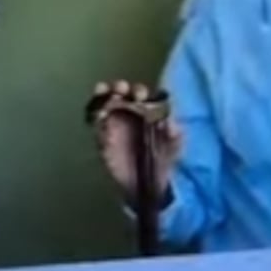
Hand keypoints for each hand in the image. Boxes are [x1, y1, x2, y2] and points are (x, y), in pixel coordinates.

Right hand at [91, 80, 182, 198]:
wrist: (149, 183)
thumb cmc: (165, 158)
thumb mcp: (175, 144)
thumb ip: (174, 130)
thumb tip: (169, 119)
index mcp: (147, 110)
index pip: (141, 94)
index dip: (139, 90)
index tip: (140, 94)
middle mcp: (130, 113)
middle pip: (121, 93)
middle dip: (120, 87)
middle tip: (121, 89)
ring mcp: (115, 123)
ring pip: (105, 103)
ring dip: (103, 94)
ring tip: (104, 91)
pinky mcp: (103, 138)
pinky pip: (95, 123)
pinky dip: (94, 115)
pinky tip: (98, 114)